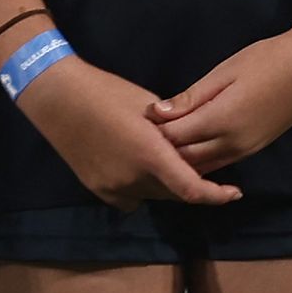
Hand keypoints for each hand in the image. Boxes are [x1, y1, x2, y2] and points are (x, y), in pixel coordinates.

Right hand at [19, 59, 242, 207]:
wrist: (57, 98)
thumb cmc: (108, 93)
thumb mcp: (150, 108)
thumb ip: (175, 133)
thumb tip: (194, 145)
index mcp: (150, 155)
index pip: (191, 189)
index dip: (216, 195)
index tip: (234, 194)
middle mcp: (132, 178)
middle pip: (174, 192)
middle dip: (190, 181)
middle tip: (195, 161)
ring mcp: (112, 186)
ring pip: (153, 196)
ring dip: (165, 184)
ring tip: (163, 159)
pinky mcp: (96, 189)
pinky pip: (131, 199)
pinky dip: (142, 189)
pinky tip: (140, 170)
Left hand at [149, 30, 291, 174]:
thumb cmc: (269, 60)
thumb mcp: (226, 71)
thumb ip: (192, 96)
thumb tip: (157, 112)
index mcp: (221, 120)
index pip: (172, 137)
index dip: (152, 129)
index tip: (140, 114)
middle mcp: (232, 142)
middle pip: (183, 157)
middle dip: (162, 148)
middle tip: (146, 131)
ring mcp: (245, 149)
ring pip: (200, 166)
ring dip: (180, 158)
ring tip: (164, 140)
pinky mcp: (253, 148)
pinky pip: (217, 162)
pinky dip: (199, 159)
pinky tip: (189, 146)